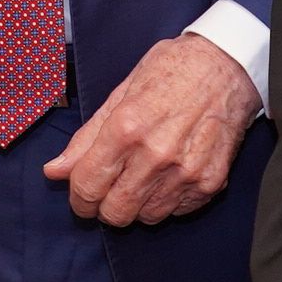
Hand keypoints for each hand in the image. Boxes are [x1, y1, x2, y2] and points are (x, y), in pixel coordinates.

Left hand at [42, 32, 258, 225]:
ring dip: (138, 204)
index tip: (81, 196)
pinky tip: (169, 174)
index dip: (78, 197)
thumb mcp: (122, 93)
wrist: (228, 65)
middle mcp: (156, 154)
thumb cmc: (172, 70)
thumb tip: (54, 171)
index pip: (87, 186)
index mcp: (127, 127)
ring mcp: (186, 172)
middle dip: (105, 206)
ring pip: (146, 217)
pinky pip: (176, 211)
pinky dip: (167, 200)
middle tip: (110, 189)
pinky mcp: (211, 182)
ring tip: (144, 175)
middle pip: (115, 213)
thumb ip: (86, 138)